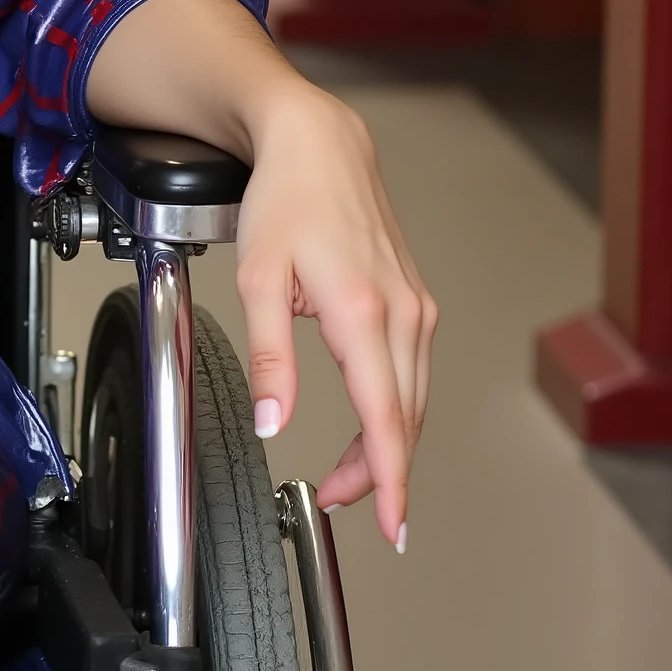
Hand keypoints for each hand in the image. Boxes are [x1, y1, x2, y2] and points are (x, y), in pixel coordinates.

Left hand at [85, 0, 436, 549]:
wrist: (319, 143)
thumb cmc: (285, 198)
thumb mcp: (256, 277)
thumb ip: (268, 357)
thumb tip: (273, 422)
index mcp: (362, 312)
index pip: (386, 419)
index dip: (390, 481)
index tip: (392, 527)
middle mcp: (402, 313)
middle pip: (404, 418)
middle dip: (380, 472)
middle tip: (342, 503)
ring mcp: (415, 305)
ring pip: (413, 398)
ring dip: (388, 443)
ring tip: (351, 476)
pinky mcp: (414, 299)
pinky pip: (413, 371)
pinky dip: (397, 407)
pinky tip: (373, 422)